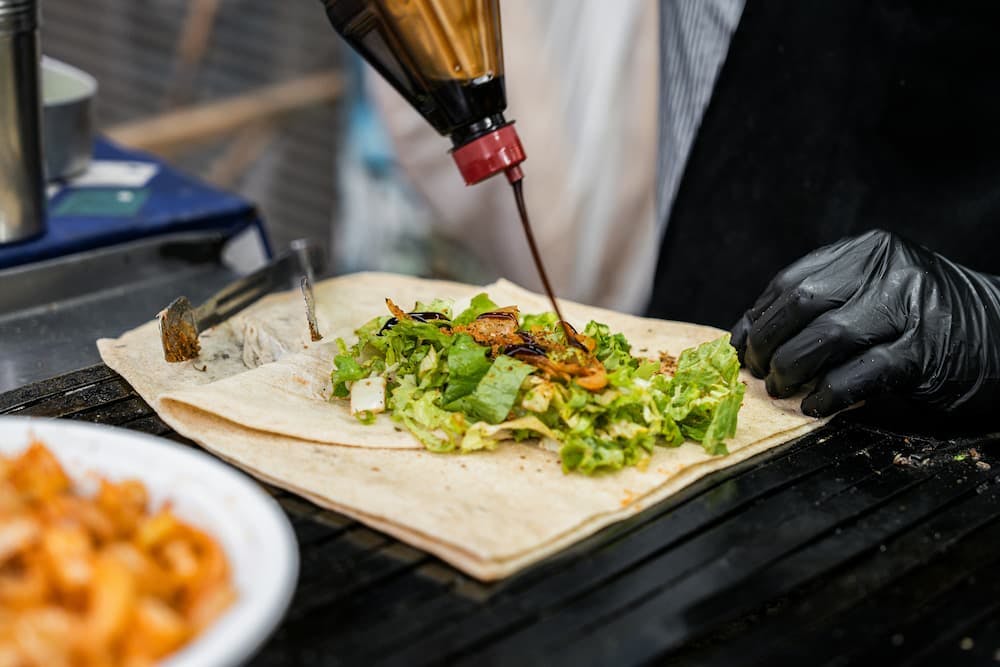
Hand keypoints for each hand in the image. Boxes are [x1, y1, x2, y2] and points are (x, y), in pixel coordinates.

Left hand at [730, 230, 999, 417]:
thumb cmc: (925, 318)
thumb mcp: (874, 291)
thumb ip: (822, 303)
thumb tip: (751, 335)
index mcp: (868, 250)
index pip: (791, 281)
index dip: (757, 318)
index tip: (739, 347)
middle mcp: (889, 270)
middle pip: (802, 304)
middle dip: (768, 344)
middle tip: (758, 372)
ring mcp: (910, 308)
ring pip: (827, 336)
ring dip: (793, 369)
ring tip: (782, 390)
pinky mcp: (925, 351)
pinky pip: (860, 374)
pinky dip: (828, 394)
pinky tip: (816, 405)